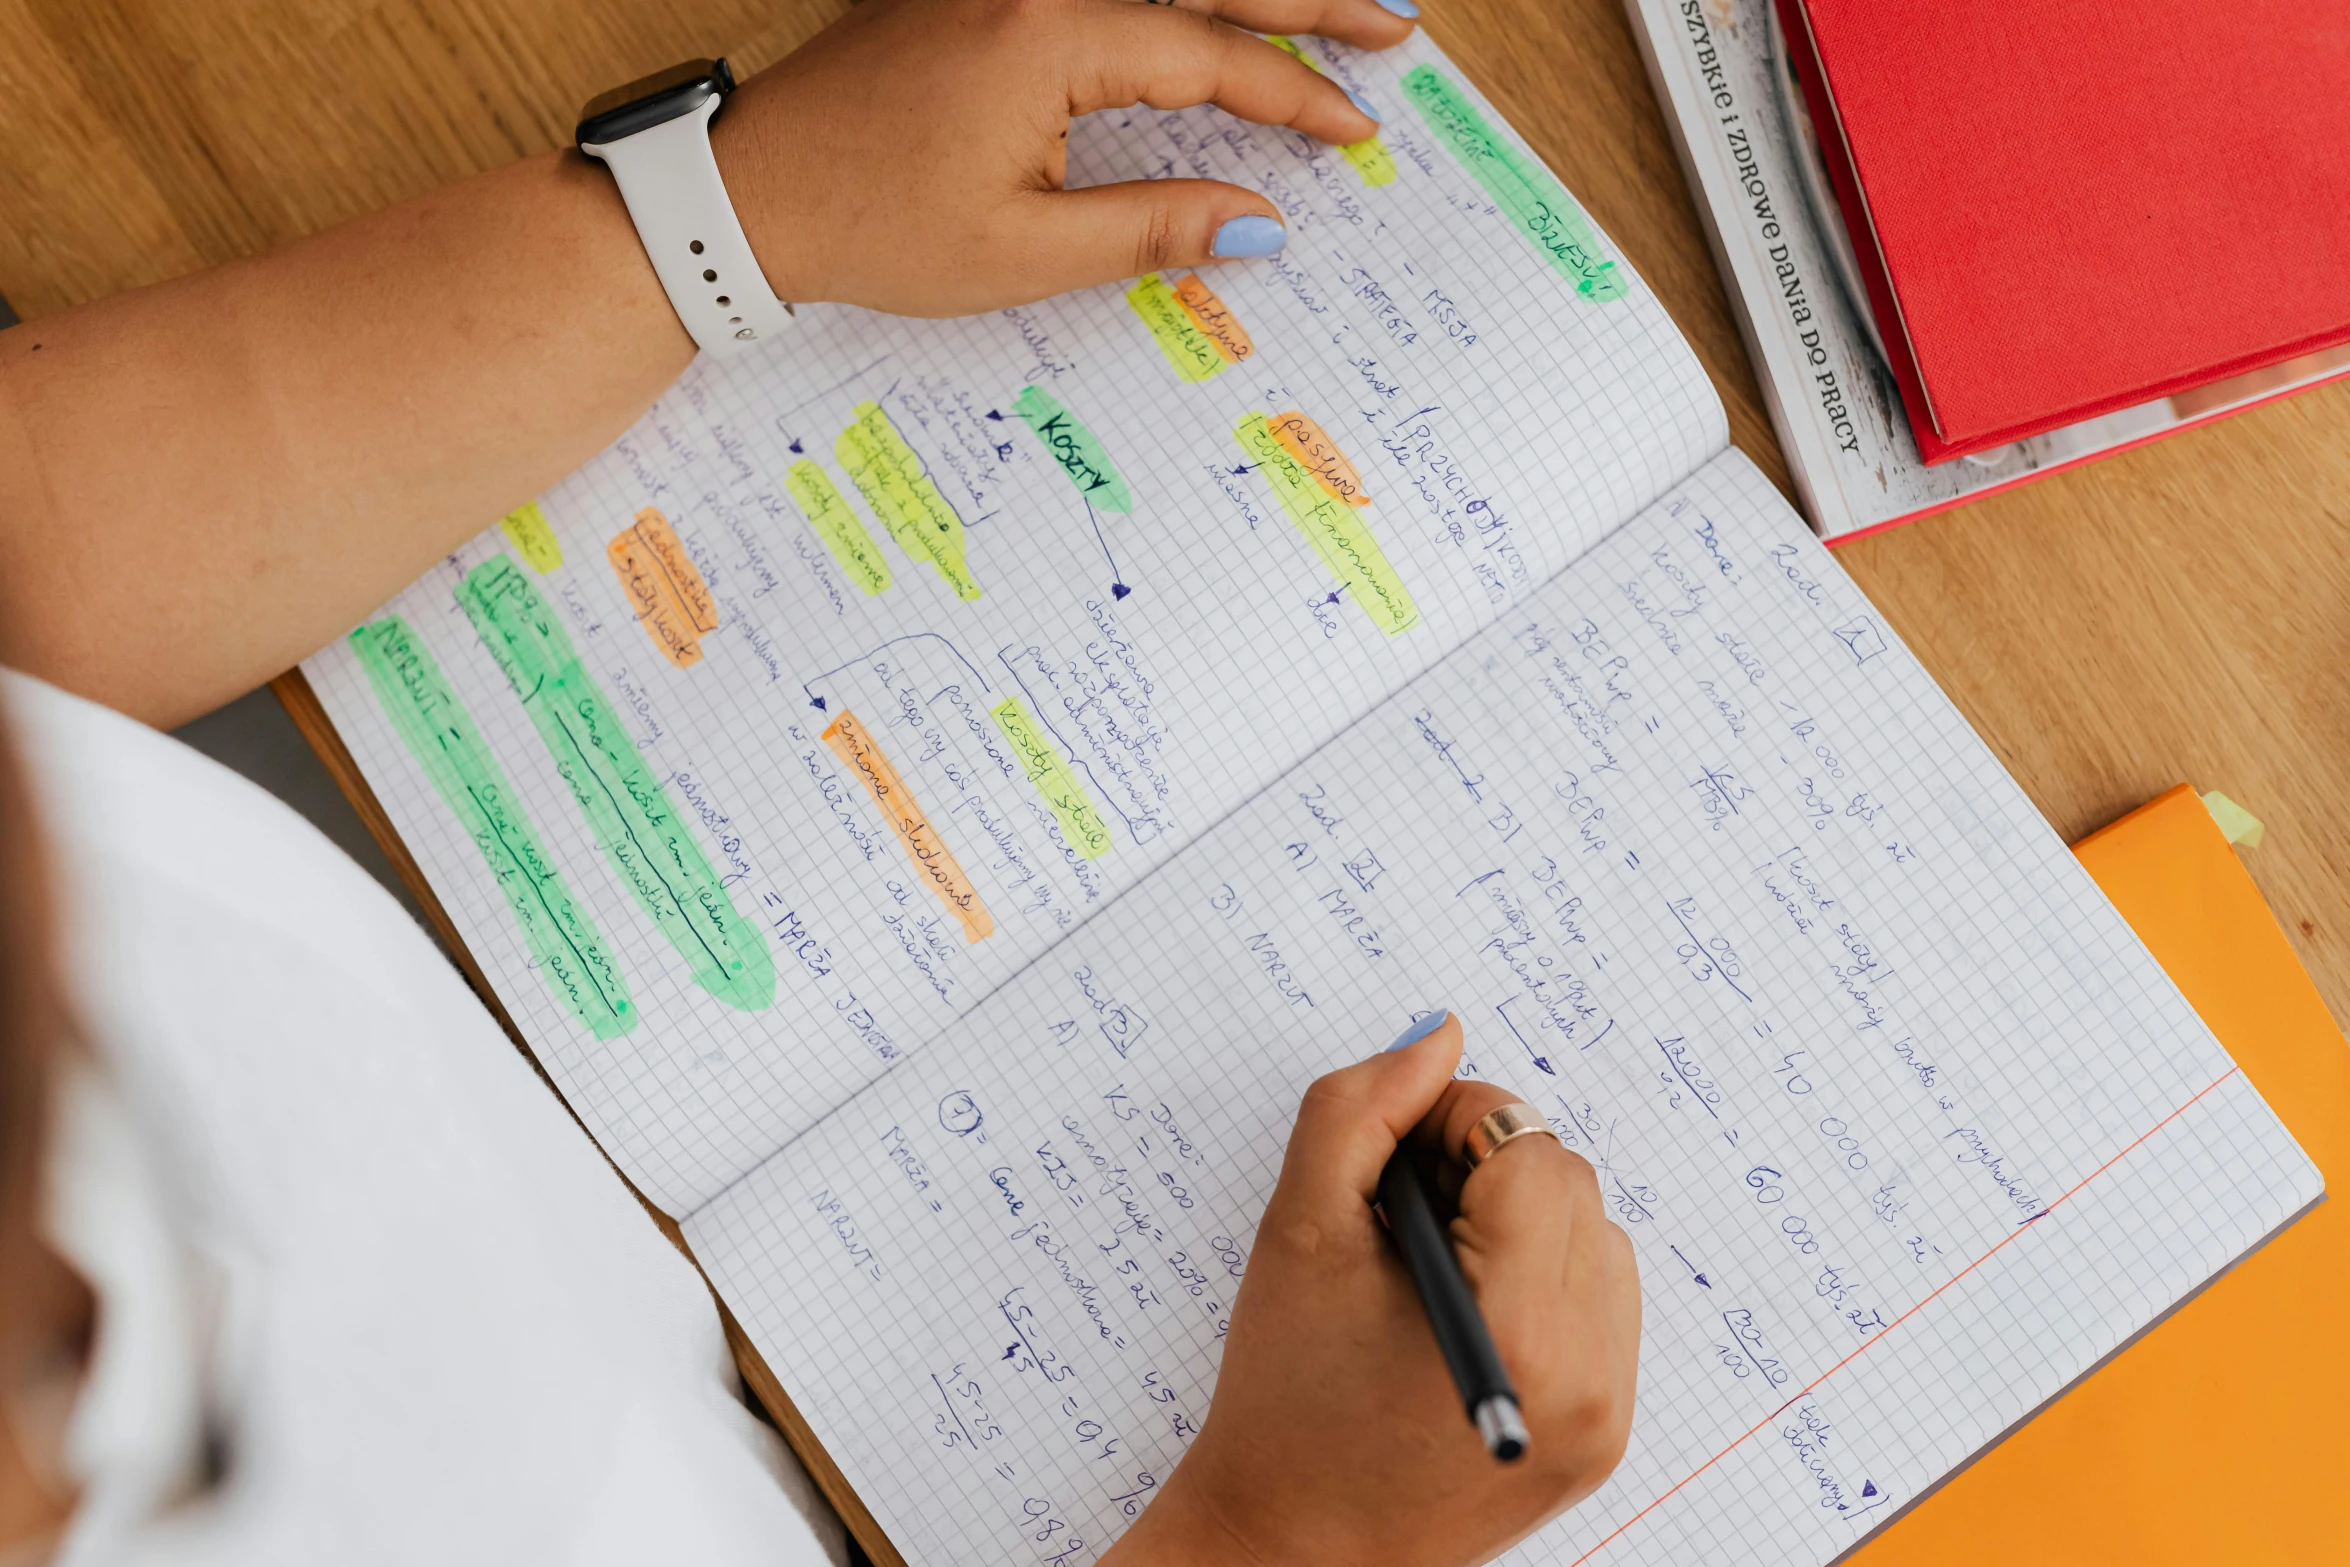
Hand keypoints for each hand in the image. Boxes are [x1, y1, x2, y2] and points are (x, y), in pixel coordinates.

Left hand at [710, 0, 1415, 316]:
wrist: (750, 190)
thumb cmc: (869, 224)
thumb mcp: (1023, 251)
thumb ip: (1153, 226)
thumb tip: (1257, 226)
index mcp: (1046, 35)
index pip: (1207, 54)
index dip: (1292, 95)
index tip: (1354, 130)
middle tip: (1396, 17)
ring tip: (1330, 0)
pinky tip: (1210, 14)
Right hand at [1105, 1014, 1640, 1566]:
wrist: (1292, 1546)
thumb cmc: (1284, 1396)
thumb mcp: (1299, 1230)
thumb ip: (1359, 1111)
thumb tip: (1439, 1039)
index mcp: (1516, 1323)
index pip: (1527, 1149)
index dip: (1456, 1123)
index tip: (1394, 1152)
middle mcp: (1584, 1374)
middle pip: (1570, 1186)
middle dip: (1488, 1168)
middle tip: (1404, 1204)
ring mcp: (1605, 1413)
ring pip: (1595, 1238)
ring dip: (1523, 1221)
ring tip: (1435, 1260)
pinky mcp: (1604, 1437)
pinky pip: (1601, 1305)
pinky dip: (1542, 1280)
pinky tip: (1466, 1305)